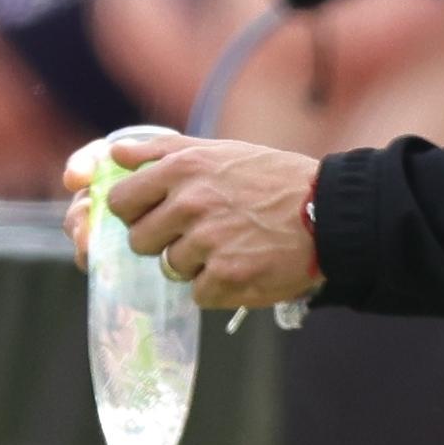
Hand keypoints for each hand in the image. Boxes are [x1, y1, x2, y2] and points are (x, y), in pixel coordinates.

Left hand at [65, 131, 323, 309]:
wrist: (329, 214)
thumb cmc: (274, 181)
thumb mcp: (220, 152)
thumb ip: (162, 152)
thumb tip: (114, 155)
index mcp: (182, 169)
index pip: (119, 201)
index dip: (135, 211)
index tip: (156, 214)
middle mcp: (190, 203)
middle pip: (140, 240)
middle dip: (164, 240)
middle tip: (201, 232)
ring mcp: (207, 242)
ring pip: (170, 268)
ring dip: (196, 264)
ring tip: (231, 246)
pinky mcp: (225, 276)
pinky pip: (199, 293)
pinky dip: (219, 285)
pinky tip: (244, 264)